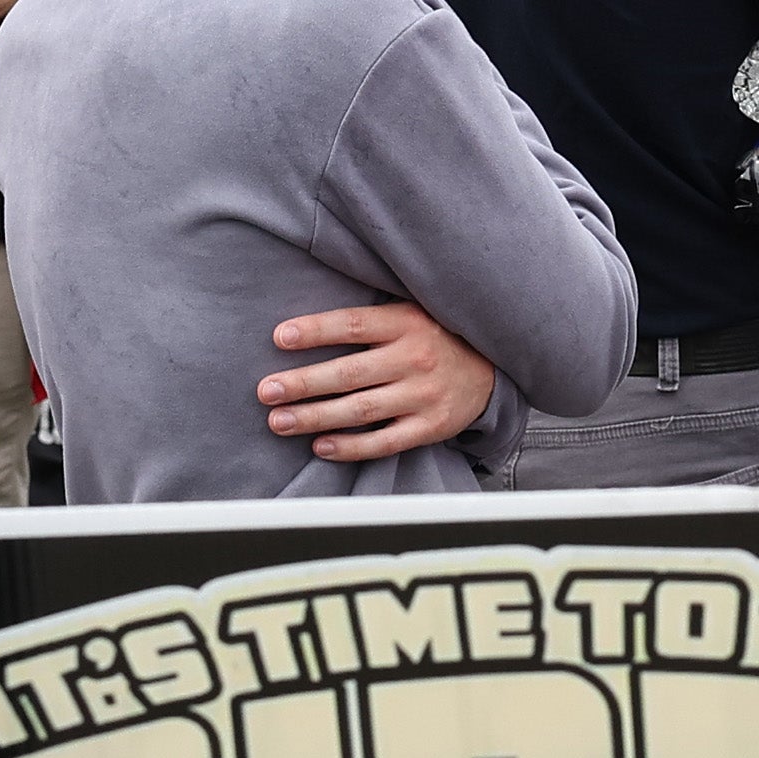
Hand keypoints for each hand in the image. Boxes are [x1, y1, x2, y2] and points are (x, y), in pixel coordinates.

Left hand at [262, 301, 499, 461]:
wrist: (492, 368)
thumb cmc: (436, 336)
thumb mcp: (411, 311)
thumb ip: (370, 317)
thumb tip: (308, 323)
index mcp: (407, 322)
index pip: (353, 325)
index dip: (315, 331)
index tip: (279, 338)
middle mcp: (415, 358)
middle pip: (349, 373)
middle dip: (303, 383)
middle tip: (266, 391)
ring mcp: (423, 396)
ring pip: (360, 410)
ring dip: (315, 417)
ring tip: (279, 420)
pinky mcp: (430, 426)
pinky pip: (385, 442)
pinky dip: (351, 447)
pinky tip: (320, 445)